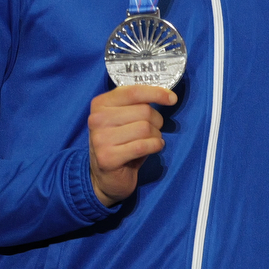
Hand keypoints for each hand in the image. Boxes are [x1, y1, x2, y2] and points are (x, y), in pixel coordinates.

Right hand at [88, 84, 175, 206]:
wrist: (106, 177)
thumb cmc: (121, 144)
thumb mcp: (124, 118)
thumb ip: (138, 104)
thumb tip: (167, 95)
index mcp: (100, 104)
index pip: (133, 91)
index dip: (156, 93)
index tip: (172, 99)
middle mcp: (97, 119)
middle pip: (144, 111)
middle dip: (157, 121)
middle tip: (152, 131)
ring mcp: (101, 138)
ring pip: (146, 128)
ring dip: (156, 136)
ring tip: (149, 142)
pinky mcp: (108, 157)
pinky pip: (144, 145)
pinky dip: (155, 146)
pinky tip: (151, 149)